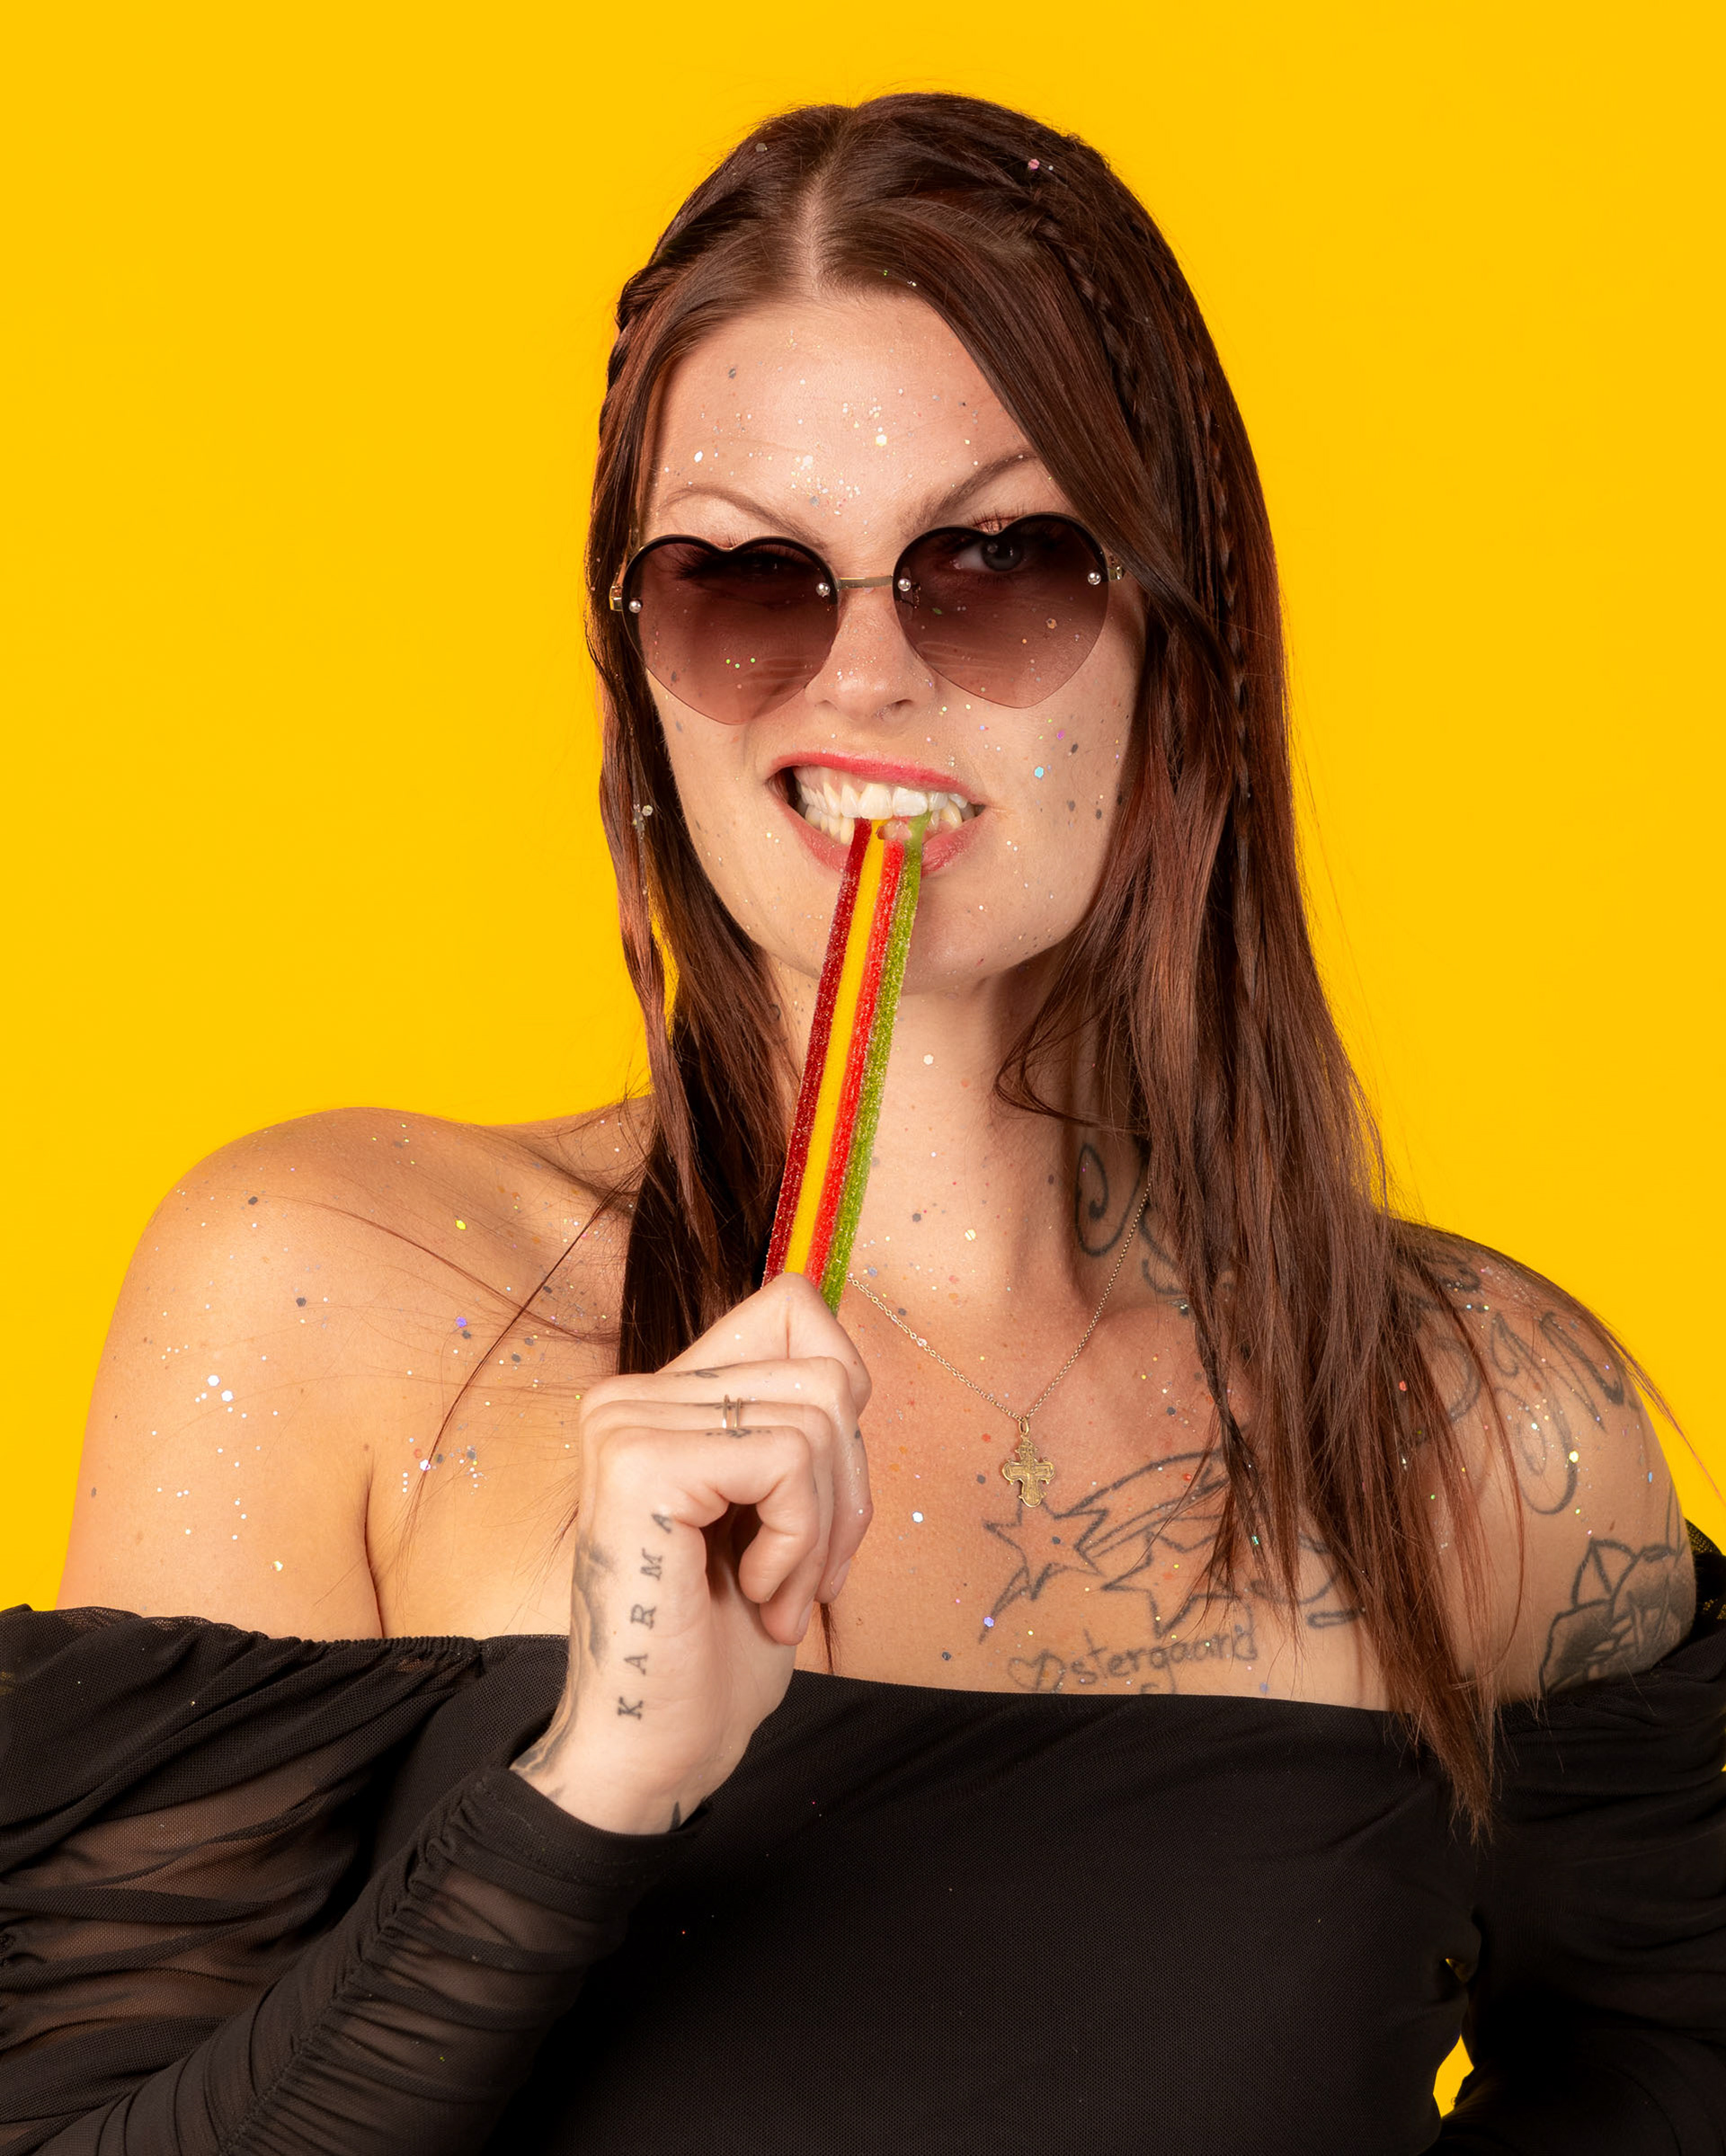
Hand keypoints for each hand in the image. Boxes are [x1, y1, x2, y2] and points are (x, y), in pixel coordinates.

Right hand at [511, 1271, 871, 1833]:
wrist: (657, 1754)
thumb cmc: (718, 1647)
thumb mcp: (780, 1512)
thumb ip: (796, 1425)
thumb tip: (847, 1362)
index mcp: (661, 1398)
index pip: (792, 1307)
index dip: (845, 1392)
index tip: (818, 1495)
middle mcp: (629, 1394)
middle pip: (825, 1374)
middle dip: (847, 1491)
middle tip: (803, 1577)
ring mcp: (627, 1422)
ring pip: (820, 1415)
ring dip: (825, 1529)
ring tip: (777, 1594)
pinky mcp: (641, 1463)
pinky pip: (790, 1460)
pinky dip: (800, 1543)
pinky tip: (756, 1597)